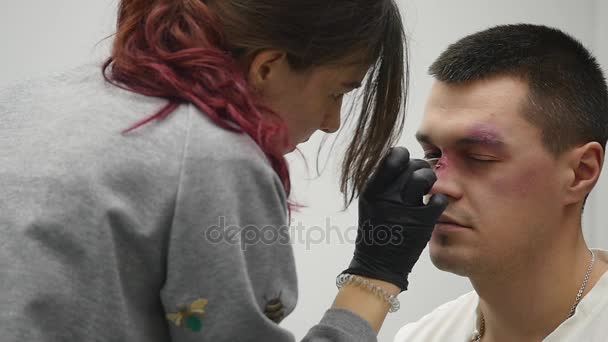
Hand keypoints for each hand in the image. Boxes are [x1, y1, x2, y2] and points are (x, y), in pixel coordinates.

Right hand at [342, 147, 447, 290]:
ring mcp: (406, 208)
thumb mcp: (369, 203)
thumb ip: (383, 182)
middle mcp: (388, 196)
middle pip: (412, 164)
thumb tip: (401, 160)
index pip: (392, 157)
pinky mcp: (423, 222)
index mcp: (373, 189)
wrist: (377, 265)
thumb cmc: (375, 232)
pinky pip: (438, 199)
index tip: (404, 163)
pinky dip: (439, 200)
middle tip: (420, 179)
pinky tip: (433, 205)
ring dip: (430, 180)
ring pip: (425, 177)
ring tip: (427, 190)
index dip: (402, 155)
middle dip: (420, 168)